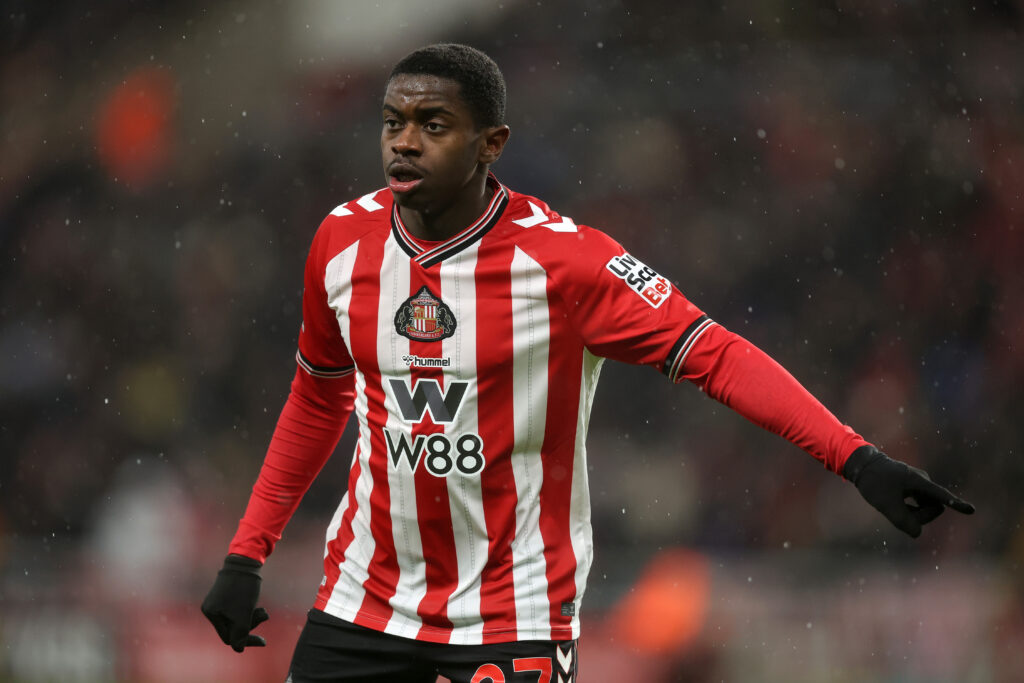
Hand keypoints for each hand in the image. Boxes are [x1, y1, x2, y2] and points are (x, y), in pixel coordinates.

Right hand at [201, 554, 269, 651]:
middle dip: (250, 625)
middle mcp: (211, 608)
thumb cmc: (244, 587)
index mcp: (211, 613)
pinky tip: (258, 606)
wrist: (246, 560)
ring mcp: (218, 601)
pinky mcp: (227, 594)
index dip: (245, 640)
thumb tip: (238, 650)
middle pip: (232, 628)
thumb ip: (240, 634)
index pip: (228, 637)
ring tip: (264, 611)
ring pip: (237, 619)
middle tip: (264, 615)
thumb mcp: (243, 614)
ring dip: (251, 617)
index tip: (263, 641)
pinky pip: (238, 610)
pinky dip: (249, 610)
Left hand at [844, 445, 974, 537]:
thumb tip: (918, 534)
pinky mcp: (914, 487)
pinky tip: (897, 504)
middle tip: (896, 508)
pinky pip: (919, 505)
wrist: (862, 466)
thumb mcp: (885, 505)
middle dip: (920, 516)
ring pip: (926, 508)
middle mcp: (923, 481)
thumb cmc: (874, 483)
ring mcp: (920, 484)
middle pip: (934, 508)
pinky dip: (909, 510)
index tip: (971, 510)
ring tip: (893, 503)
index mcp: (919, 481)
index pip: (941, 496)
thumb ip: (902, 521)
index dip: (957, 504)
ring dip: (913, 513)